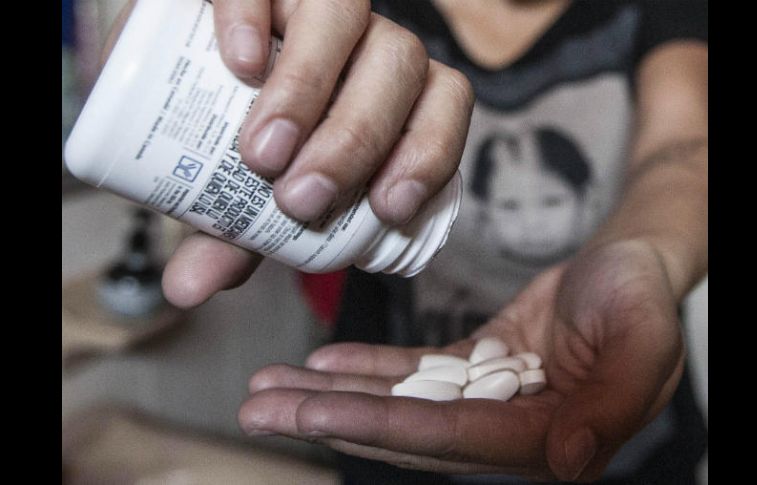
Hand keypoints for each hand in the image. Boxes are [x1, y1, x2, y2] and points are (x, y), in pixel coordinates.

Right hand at [156, 0, 473, 307]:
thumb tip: (188, 290)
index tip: (384, 209)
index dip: (430, 155)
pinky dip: (254, 13)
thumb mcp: (249, 194)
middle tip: (297, 198)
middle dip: (353, 141)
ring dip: (307, 89)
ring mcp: (318, 1)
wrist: (191, 69)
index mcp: (395, 91)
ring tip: (262, 152)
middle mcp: (368, 38)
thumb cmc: (245, 138)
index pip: (445, 106)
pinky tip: (238, 61)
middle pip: (397, 67)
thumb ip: (236, 235)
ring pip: (345, 14)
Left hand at [238, 240, 684, 481]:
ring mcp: (485, 401)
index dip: (375, 425)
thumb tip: (568, 462)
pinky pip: (413, 372)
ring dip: (332, 395)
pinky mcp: (475, 371)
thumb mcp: (641, 341)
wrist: (632, 265)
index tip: (309, 413)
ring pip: (397, 401)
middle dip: (328, 419)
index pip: (444, 435)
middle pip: (403, 428)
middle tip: (258, 407)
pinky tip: (323, 364)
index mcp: (543, 436)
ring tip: (269, 388)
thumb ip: (610, 405)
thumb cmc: (641, 295)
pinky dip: (367, 368)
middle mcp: (504, 430)